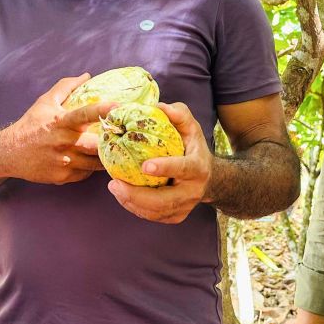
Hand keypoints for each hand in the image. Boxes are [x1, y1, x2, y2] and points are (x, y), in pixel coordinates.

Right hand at [0, 75, 111, 185]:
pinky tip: (88, 161)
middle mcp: (64, 142)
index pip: (85, 114)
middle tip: (119, 139)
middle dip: (110, 143)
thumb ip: (66, 87)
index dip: (103, 110)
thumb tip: (87, 76)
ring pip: (95, 163)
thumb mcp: (45, 102)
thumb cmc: (31, 125)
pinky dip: (89, 168)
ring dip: (103, 158)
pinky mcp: (62, 176)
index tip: (119, 107)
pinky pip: (85, 174)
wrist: (9, 152)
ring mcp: (64, 161)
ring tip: (109, 152)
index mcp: (62, 122)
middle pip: (97, 145)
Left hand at [106, 102, 211, 223]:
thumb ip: (178, 114)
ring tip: (114, 188)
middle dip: (138, 195)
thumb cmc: (193, 147)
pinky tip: (122, 195)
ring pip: (156, 212)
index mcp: (198, 168)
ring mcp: (185, 206)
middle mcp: (193, 191)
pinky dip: (135, 208)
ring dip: (132, 202)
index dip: (166, 168)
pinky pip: (153, 216)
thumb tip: (158, 106)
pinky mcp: (176, 216)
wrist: (209, 178)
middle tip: (115, 184)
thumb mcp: (190, 127)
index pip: (183, 169)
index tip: (145, 166)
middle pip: (166, 200)